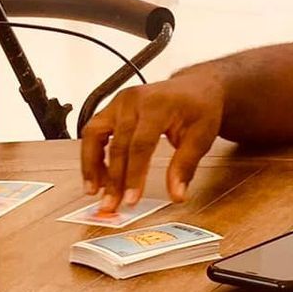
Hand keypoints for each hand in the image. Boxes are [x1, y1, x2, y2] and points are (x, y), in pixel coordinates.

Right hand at [79, 72, 224, 212]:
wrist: (195, 87)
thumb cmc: (199, 108)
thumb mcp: (201, 137)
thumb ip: (185, 166)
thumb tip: (176, 195)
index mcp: (156, 105)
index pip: (140, 145)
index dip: (134, 175)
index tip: (131, 199)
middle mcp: (132, 100)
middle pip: (117, 144)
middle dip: (113, 179)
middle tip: (111, 204)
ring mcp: (119, 102)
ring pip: (94, 134)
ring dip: (91, 165)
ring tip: (93, 191)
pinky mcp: (112, 107)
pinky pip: (93, 131)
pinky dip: (91, 153)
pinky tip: (96, 174)